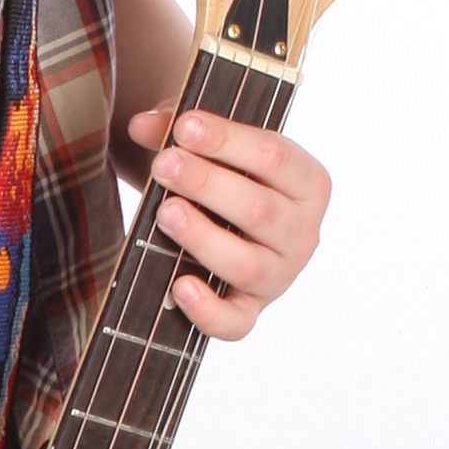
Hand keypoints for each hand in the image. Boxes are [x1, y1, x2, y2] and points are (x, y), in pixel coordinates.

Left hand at [122, 104, 330, 341]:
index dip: (228, 141)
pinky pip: (235, 323)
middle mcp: (302, 232)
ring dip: (203, 238)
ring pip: (247, 264)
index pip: (274, 157)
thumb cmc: (221, 173)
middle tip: (164, 164)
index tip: (185, 126)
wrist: (218, 218)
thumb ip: (176, 126)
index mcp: (306, 182)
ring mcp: (279, 275)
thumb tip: (142, 126)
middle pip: (259, 210)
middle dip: (207, 184)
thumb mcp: (206, 143)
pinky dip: (207, 310)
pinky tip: (180, 285)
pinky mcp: (250, 310)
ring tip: (166, 212)